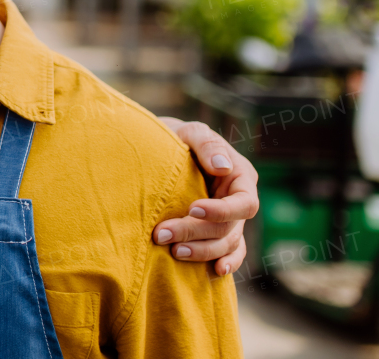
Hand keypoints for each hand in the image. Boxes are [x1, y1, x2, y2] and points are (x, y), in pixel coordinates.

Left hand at [154, 118, 258, 275]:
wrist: (161, 148)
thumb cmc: (178, 136)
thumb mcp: (191, 132)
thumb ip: (206, 144)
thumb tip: (223, 167)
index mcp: (240, 177)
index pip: (244, 203)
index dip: (222, 211)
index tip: (192, 209)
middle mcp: (238, 200)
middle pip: (229, 228)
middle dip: (196, 233)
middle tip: (161, 234)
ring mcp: (230, 219)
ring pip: (226, 244)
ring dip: (201, 251)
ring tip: (172, 252)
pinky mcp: (217, 231)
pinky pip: (229, 253)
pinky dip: (225, 263)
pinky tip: (213, 272)